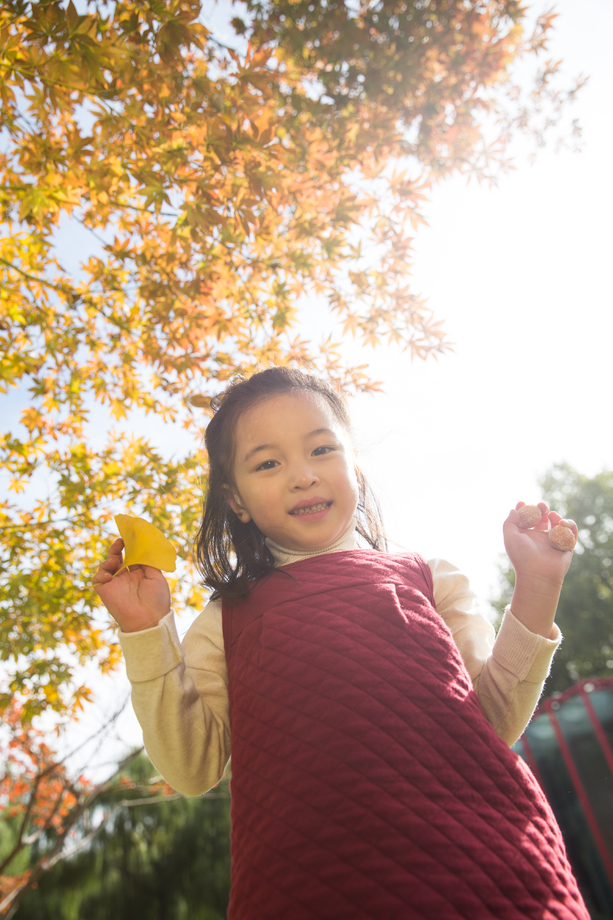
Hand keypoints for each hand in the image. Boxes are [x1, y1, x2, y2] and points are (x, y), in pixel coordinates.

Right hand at [93, 538, 170, 632]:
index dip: (130, 545)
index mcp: (139, 573)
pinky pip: (98, 578)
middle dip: (117, 547)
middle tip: (120, 541)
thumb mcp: (156, 577)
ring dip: (109, 559)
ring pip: (106, 565)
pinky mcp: (105, 591)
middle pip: (118, 557)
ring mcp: (115, 583)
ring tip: (116, 561)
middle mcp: (126, 577)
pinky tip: (109, 576)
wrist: (149, 620)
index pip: (132, 555)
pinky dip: (101, 573)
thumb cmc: (156, 600)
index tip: (131, 535)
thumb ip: (149, 561)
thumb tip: (144, 546)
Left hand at [502, 501, 577, 638]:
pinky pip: (571, 532)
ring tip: (552, 516)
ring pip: (557, 523)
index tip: (522, 502)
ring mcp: (553, 541)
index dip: (525, 509)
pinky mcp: (566, 546)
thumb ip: (510, 522)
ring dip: (556, 516)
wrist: (538, 575)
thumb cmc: (522, 556)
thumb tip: (514, 510)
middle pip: (543, 518)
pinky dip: (569, 525)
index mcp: (526, 536)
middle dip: (542, 509)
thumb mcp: (510, 537)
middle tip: (541, 506)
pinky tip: (561, 523)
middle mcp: (539, 538)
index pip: (526, 518)